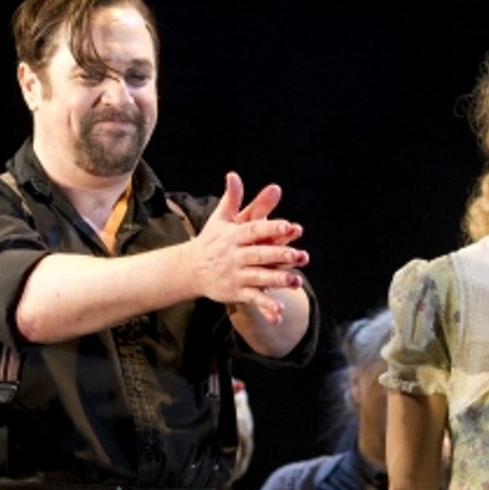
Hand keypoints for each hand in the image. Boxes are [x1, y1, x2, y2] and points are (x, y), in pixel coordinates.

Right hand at [190, 172, 306, 323]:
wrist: (190, 269)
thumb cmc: (211, 240)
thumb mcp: (220, 218)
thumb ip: (233, 198)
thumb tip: (233, 174)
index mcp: (234, 236)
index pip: (254, 230)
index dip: (271, 227)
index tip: (288, 226)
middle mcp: (235, 256)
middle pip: (259, 255)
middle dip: (278, 255)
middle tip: (298, 255)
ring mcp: (236, 275)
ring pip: (259, 278)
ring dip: (277, 280)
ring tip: (296, 282)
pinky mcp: (236, 292)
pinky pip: (253, 300)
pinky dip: (265, 307)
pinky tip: (279, 315)